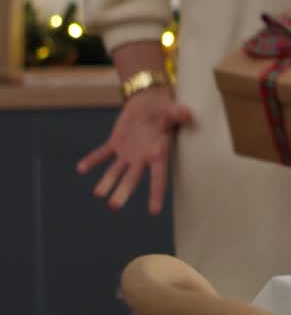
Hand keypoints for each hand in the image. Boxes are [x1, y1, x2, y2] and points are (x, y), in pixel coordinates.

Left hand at [77, 86, 192, 214]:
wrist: (149, 102)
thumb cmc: (165, 108)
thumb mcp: (172, 111)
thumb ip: (178, 114)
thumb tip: (186, 113)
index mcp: (158, 153)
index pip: (158, 178)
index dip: (156, 194)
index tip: (154, 211)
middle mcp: (142, 158)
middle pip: (132, 179)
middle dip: (122, 192)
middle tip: (113, 207)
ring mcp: (128, 152)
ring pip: (115, 171)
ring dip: (106, 182)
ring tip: (98, 194)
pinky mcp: (116, 143)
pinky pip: (102, 153)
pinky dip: (92, 160)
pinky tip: (81, 168)